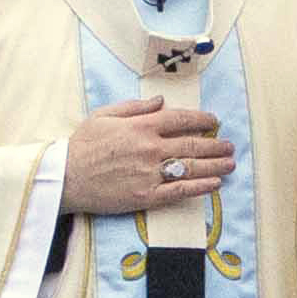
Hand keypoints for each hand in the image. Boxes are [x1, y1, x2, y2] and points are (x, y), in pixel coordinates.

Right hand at [61, 95, 233, 219]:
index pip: (180, 119)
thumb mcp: (104, 116)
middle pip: (192, 144)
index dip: (201, 119)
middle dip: (215, 144)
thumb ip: (134, 107)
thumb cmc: (82, 146)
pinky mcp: (147, 196)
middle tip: (229, 145)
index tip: (213, 120)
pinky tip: (215, 184)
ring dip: (215, 165)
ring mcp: (150, 173)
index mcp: (140, 127)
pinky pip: (180, 191)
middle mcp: (150, 148)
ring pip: (192, 167)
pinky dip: (201, 187)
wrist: (66, 179)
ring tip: (230, 164)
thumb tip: (161, 101)